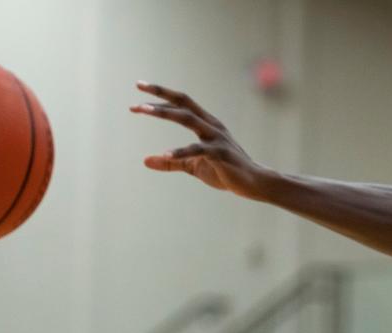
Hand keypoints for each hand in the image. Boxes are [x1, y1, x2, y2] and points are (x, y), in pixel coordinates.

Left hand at [130, 81, 267, 196]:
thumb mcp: (194, 166)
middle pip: (183, 103)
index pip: (181, 103)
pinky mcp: (221, 154)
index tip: (139, 90)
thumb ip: (171, 162)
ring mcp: (217, 138)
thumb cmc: (226, 171)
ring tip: (143, 110)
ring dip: (164, 111)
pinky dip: (180, 152)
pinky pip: (198, 150)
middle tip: (136, 98)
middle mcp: (211, 125)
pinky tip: (165, 155)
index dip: (161, 95)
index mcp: (206, 124)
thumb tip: (145, 160)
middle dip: (159, 96)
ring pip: (188, 118)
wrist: (254, 183)